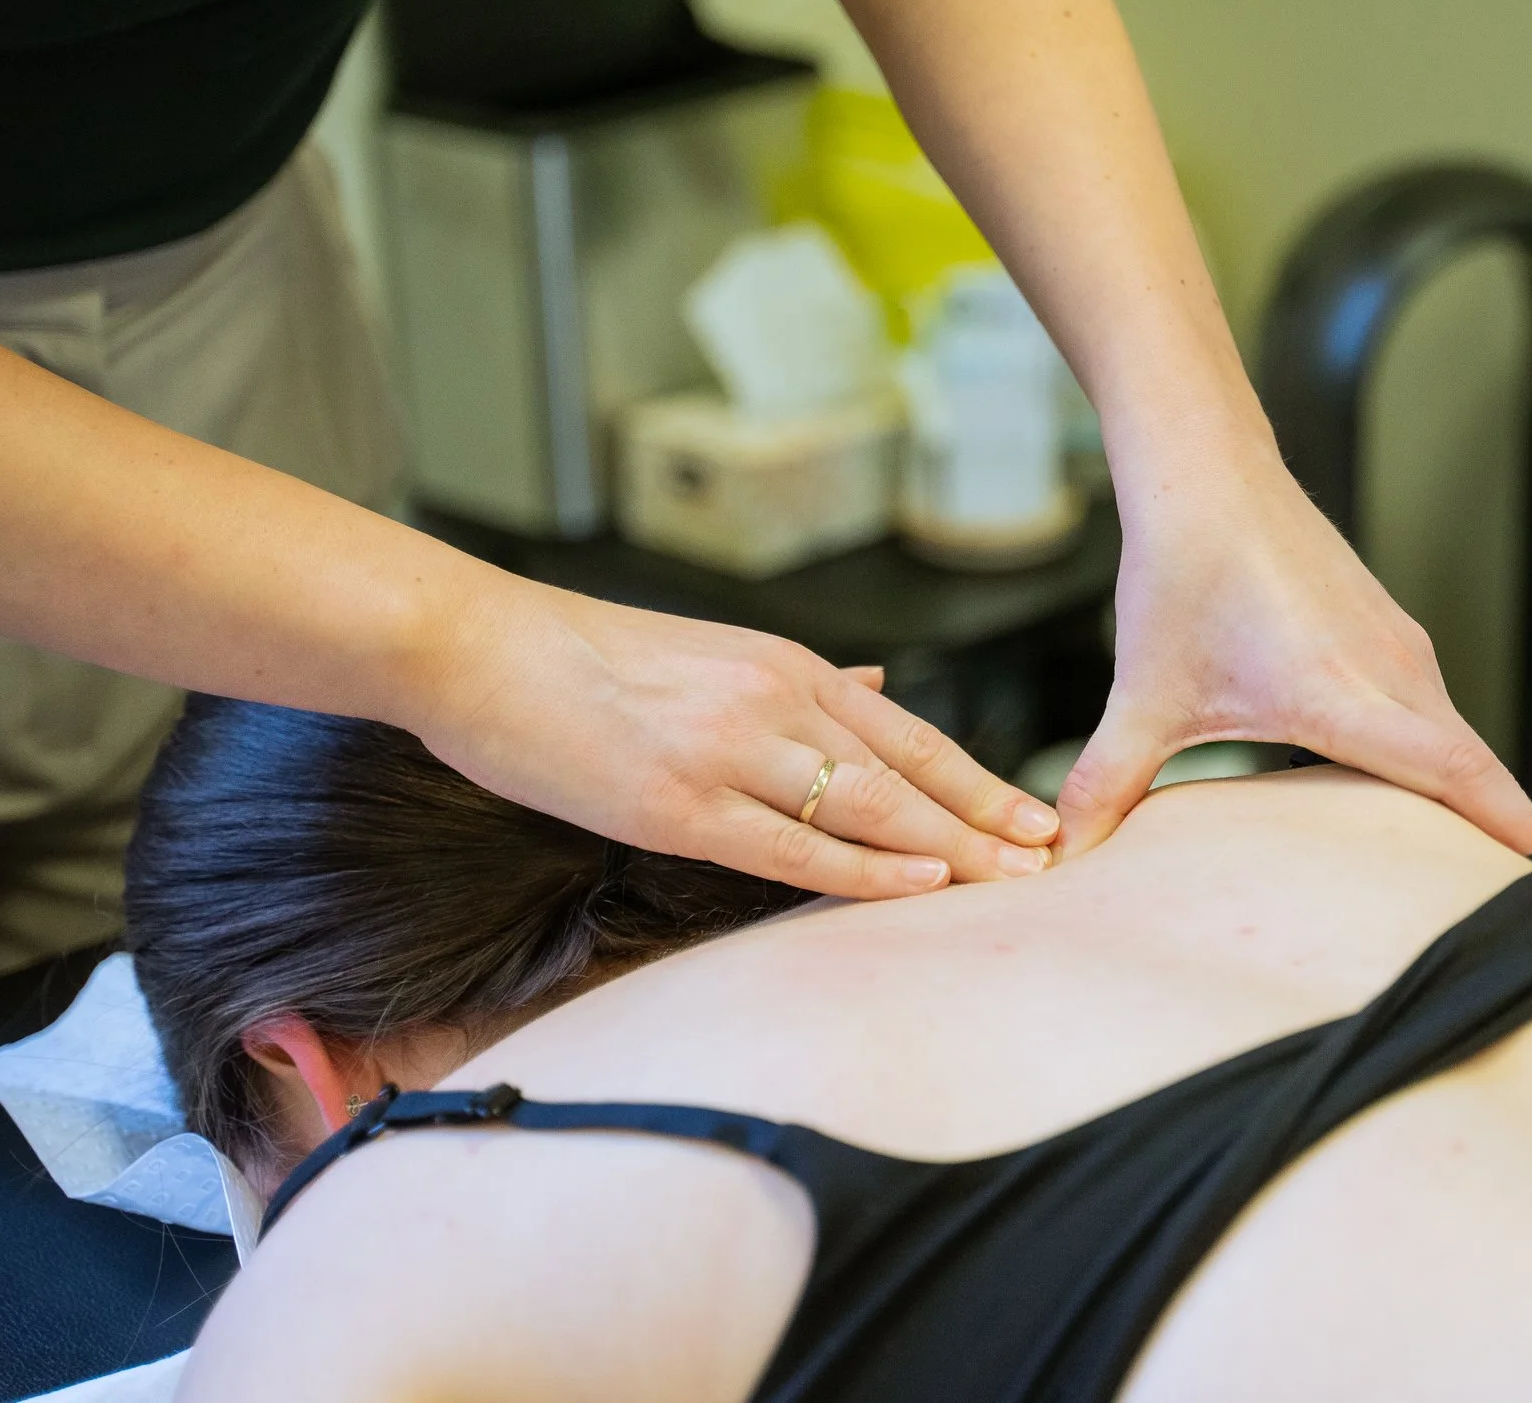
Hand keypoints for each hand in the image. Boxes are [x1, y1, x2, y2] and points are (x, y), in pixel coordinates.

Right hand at [403, 575, 1061, 897]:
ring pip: (867, 805)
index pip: (906, 734)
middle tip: (1055, 860)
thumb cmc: (582, 658)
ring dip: (948, 848)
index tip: (1036, 817)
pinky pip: (793, 844)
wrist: (476, 648)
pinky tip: (921, 884)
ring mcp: (729, 751)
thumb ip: (799, 681)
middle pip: (907, 770)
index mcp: (782, 665)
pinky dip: (866, 867)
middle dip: (987, 820)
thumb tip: (875, 686)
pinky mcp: (677, 802)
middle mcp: (772, 700)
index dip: (977, 780)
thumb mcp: (711, 653)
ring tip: (1012, 883)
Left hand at [1056, 446, 1531, 865]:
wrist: (1207, 471)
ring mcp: (1400, 650)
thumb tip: (1061, 856)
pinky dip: (1448, 763)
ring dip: (1479, 802)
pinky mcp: (1390, 636)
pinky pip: (1436, 716)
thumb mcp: (1145, 693)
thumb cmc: (1182, 574)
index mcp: (1345, 693)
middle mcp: (1393, 672)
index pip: (1458, 776)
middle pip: (1477, 773)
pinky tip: (1435, 802)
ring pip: (1458, 743)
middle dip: (1512, 843)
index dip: (1517, 832)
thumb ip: (1108, 781)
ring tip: (1504, 876)